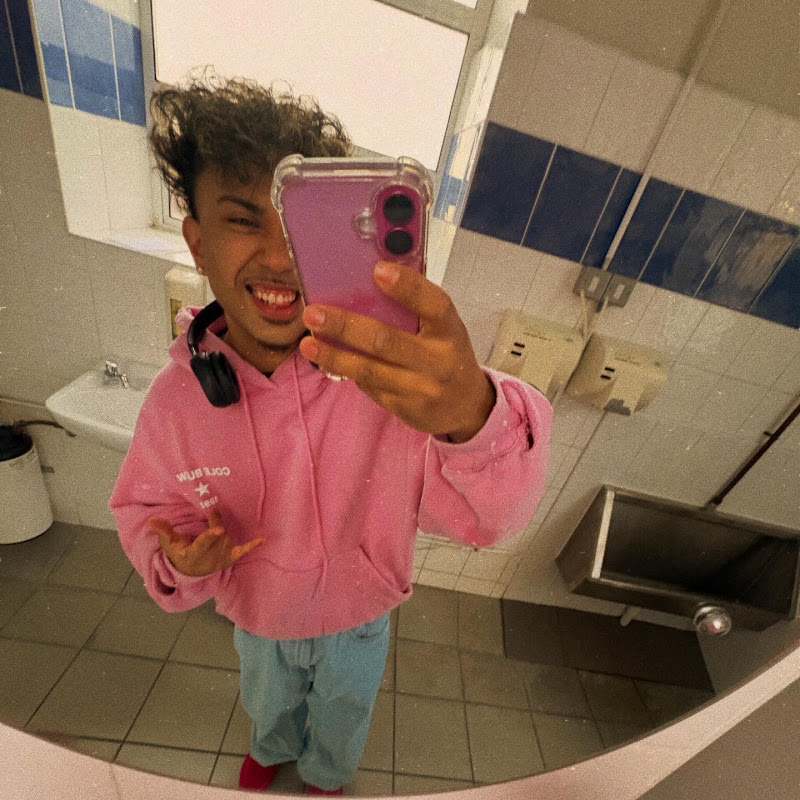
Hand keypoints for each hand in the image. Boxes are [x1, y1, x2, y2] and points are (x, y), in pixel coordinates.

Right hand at [148, 510, 263, 576]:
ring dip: (222, 529)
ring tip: (216, 518)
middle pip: (218, 537)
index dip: (210, 537)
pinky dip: (251, 545)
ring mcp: (221, 560)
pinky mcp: (230, 558)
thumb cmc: (178, 553)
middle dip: (217, 523)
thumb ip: (163, 530)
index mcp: (193, 555)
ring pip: (227, 539)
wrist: (190, 572)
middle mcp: (209, 560)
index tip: (218, 529)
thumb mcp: (169, 544)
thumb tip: (153, 519)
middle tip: (214, 511)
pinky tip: (263, 539)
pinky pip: (242, 551)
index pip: (203, 545)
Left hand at [298, 261, 495, 442]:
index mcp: (450, 331)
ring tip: (308, 343)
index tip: (377, 270)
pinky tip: (327, 359)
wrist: (467, 407)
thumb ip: (416, 309)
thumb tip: (369, 279)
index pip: (434, 304)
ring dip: (334, 355)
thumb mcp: (444, 330)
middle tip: (313, 313)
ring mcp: (421, 387)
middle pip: (386, 340)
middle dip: (345, 326)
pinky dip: (346, 370)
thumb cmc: (447, 355)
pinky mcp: (404, 407)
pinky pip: (369, 385)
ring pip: (369, 369)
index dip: (408, 287)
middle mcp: (438, 360)